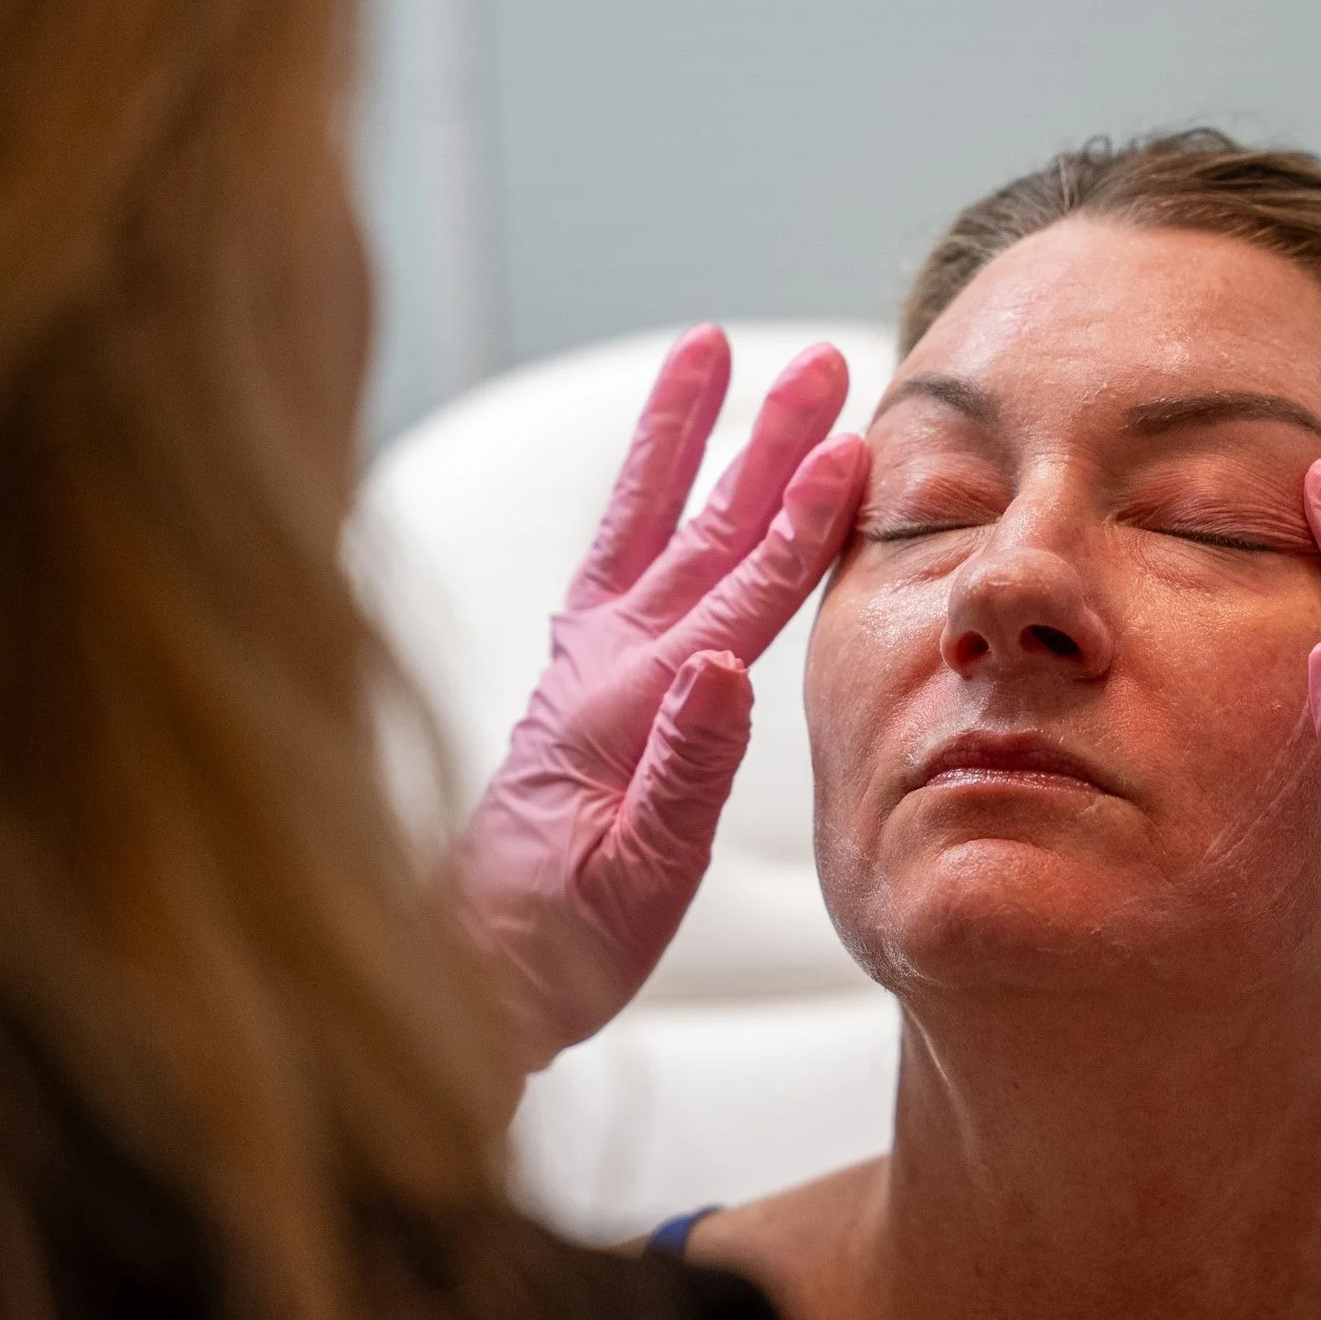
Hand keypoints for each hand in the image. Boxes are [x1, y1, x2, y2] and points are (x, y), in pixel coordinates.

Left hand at [457, 326, 866, 1071]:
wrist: (469, 969)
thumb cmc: (560, 942)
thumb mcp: (637, 882)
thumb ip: (685, 771)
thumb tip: (727, 669)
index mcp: (636, 708)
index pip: (739, 597)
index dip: (800, 522)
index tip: (851, 448)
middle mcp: (605, 667)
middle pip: (703, 531)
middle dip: (764, 444)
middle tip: (814, 363)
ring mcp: (582, 663)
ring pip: (650, 522)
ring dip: (687, 435)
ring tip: (709, 349)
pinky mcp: (572, 678)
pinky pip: (613, 556)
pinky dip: (642, 495)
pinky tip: (663, 465)